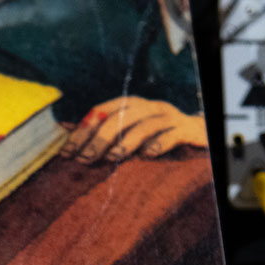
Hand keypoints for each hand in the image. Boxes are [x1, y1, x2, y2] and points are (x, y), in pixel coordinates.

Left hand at [61, 97, 207, 162]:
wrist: (201, 136)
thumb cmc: (157, 137)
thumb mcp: (128, 132)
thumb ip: (99, 130)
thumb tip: (63, 128)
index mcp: (132, 106)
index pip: (102, 112)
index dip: (83, 130)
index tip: (66, 152)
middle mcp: (149, 107)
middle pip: (121, 117)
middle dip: (100, 138)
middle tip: (85, 159)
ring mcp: (169, 117)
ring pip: (145, 125)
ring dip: (127, 141)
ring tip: (112, 157)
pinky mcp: (188, 130)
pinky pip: (173, 134)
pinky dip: (160, 143)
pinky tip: (148, 155)